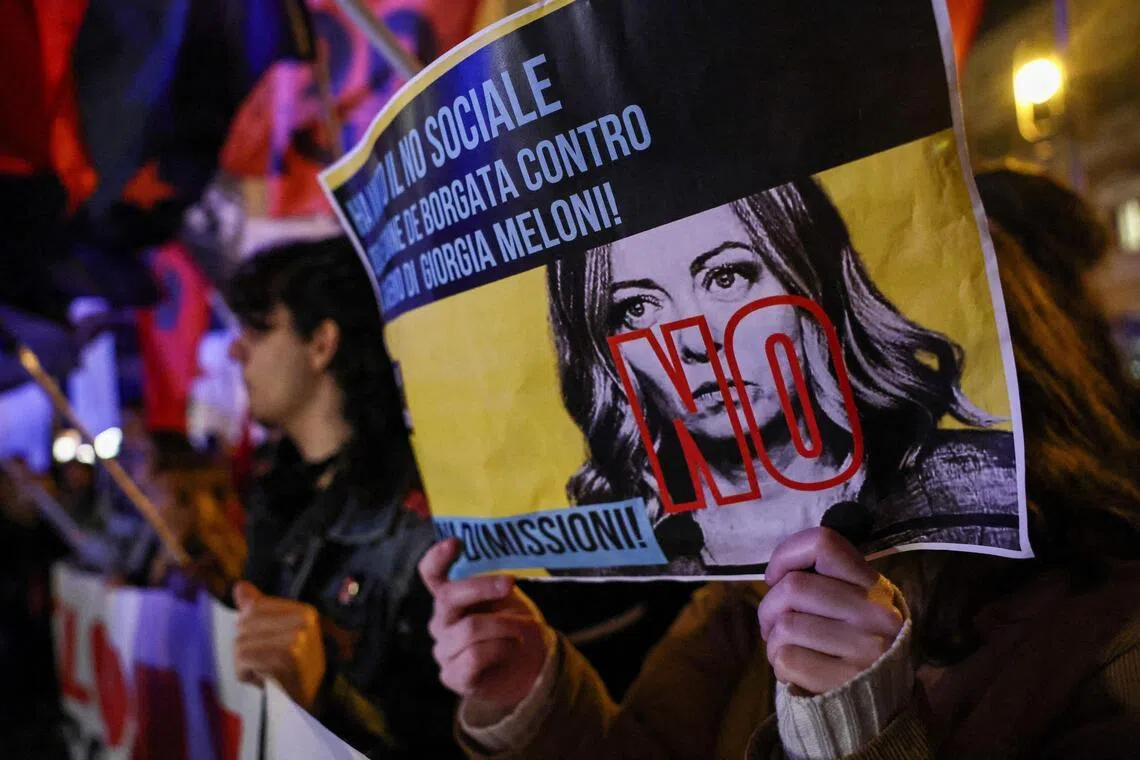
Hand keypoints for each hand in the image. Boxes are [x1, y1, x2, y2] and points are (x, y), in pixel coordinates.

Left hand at [233, 581, 326, 708]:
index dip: (248, 628)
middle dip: (245, 645)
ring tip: (261, 670)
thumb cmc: (287, 669)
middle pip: (246, 623)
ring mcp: (297, 639)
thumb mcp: (275, 634)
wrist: (301, 705)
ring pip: (242, 641)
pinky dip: (244, 671)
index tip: (262, 644)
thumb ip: (258, 609)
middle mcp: (304, 622)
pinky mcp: (287, 658)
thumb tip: (239, 586)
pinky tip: (260, 678)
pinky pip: (245, 657)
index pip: (255, 607)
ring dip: (244, 661)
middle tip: (261, 662)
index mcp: (305, 611)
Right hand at [419, 539, 550, 709]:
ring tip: (519, 630)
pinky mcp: (452, 676)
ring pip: (470, 629)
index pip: (431, 574)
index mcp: (449, 598)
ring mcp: (443, 650)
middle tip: (510, 582)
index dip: (437, 558)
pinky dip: (502, 648)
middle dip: (482, 587)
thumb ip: (495, 585)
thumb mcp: (507, 599)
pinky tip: (512, 647)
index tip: (455, 542)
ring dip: (504, 626)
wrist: (528, 667)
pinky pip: (476, 655)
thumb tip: (503, 575)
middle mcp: (440, 622)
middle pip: (449, 597)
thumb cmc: (513, 626)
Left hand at [758, 528, 903, 695]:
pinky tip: (795, 671)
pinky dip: (779, 665)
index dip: (786, 554)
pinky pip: (787, 658)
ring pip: (785, 625)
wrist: (886, 712)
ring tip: (787, 649)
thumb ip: (828, 584)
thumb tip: (777, 574)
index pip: (823, 543)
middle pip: (793, 587)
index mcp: (877, 587)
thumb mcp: (861, 609)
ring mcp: (864, 649)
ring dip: (773, 640)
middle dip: (769, 607)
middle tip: (773, 625)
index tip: (775, 577)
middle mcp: (875, 613)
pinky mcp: (845, 681)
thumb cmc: (861, 650)